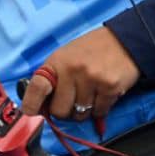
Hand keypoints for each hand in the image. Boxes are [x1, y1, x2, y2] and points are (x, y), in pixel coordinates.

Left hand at [21, 26, 140, 123]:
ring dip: (85, 110)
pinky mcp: (110, 87)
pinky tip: (103, 94)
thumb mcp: (66, 57)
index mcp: (57, 61)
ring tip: (91, 93)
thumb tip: (41, 107)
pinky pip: (99, 112)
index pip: (38, 86)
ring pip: (80, 115)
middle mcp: (72, 69)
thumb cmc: (92, 51)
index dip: (31, 103)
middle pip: (60, 110)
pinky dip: (100, 109)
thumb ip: (54, 79)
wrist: (124, 41)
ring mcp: (91, 79)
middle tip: (73, 101)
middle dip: (66, 111)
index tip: (29, 111)